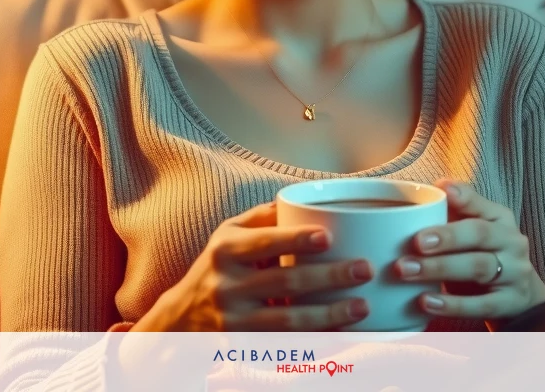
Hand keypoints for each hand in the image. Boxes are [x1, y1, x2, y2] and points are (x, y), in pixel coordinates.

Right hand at [133, 200, 374, 330]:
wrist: (181, 318)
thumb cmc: (217, 267)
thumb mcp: (228, 235)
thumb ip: (262, 217)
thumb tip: (303, 196)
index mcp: (226, 251)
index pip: (263, 243)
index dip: (295, 239)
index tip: (328, 237)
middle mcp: (227, 286)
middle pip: (283, 281)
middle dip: (328, 276)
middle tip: (363, 269)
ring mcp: (234, 322)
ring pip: (287, 321)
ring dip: (329, 314)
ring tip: (362, 306)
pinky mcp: (243, 348)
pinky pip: (285, 347)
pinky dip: (315, 343)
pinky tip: (342, 337)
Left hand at [390, 178, 544, 322]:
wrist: (520, 295)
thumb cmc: (483, 255)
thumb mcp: (474, 229)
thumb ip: (455, 210)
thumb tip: (431, 187)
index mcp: (499, 218)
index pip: (481, 204)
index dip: (463, 198)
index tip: (441, 192)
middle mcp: (511, 242)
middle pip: (479, 234)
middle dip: (445, 237)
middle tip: (414, 242)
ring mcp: (514, 273)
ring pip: (478, 267)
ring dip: (439, 268)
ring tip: (407, 271)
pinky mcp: (510, 303)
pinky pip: (481, 305)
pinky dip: (452, 304)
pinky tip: (426, 302)